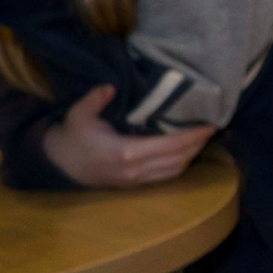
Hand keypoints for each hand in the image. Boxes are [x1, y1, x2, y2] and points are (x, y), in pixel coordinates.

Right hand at [41, 86, 213, 187]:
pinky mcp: (135, 185)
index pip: (170, 146)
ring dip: (193, 155)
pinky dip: (181, 164)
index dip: (193, 136)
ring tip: (203, 137)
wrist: (60, 164)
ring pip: (175, 170)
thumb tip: (111, 87)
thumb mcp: (78, 114)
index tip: (211, 124)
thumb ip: (95, 99)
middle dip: (199, 144)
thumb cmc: (73, 137)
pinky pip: (166, 177)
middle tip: (213, 127)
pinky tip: (187, 151)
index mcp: (126, 152)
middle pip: (179, 159)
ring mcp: (136, 180)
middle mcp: (135, 170)